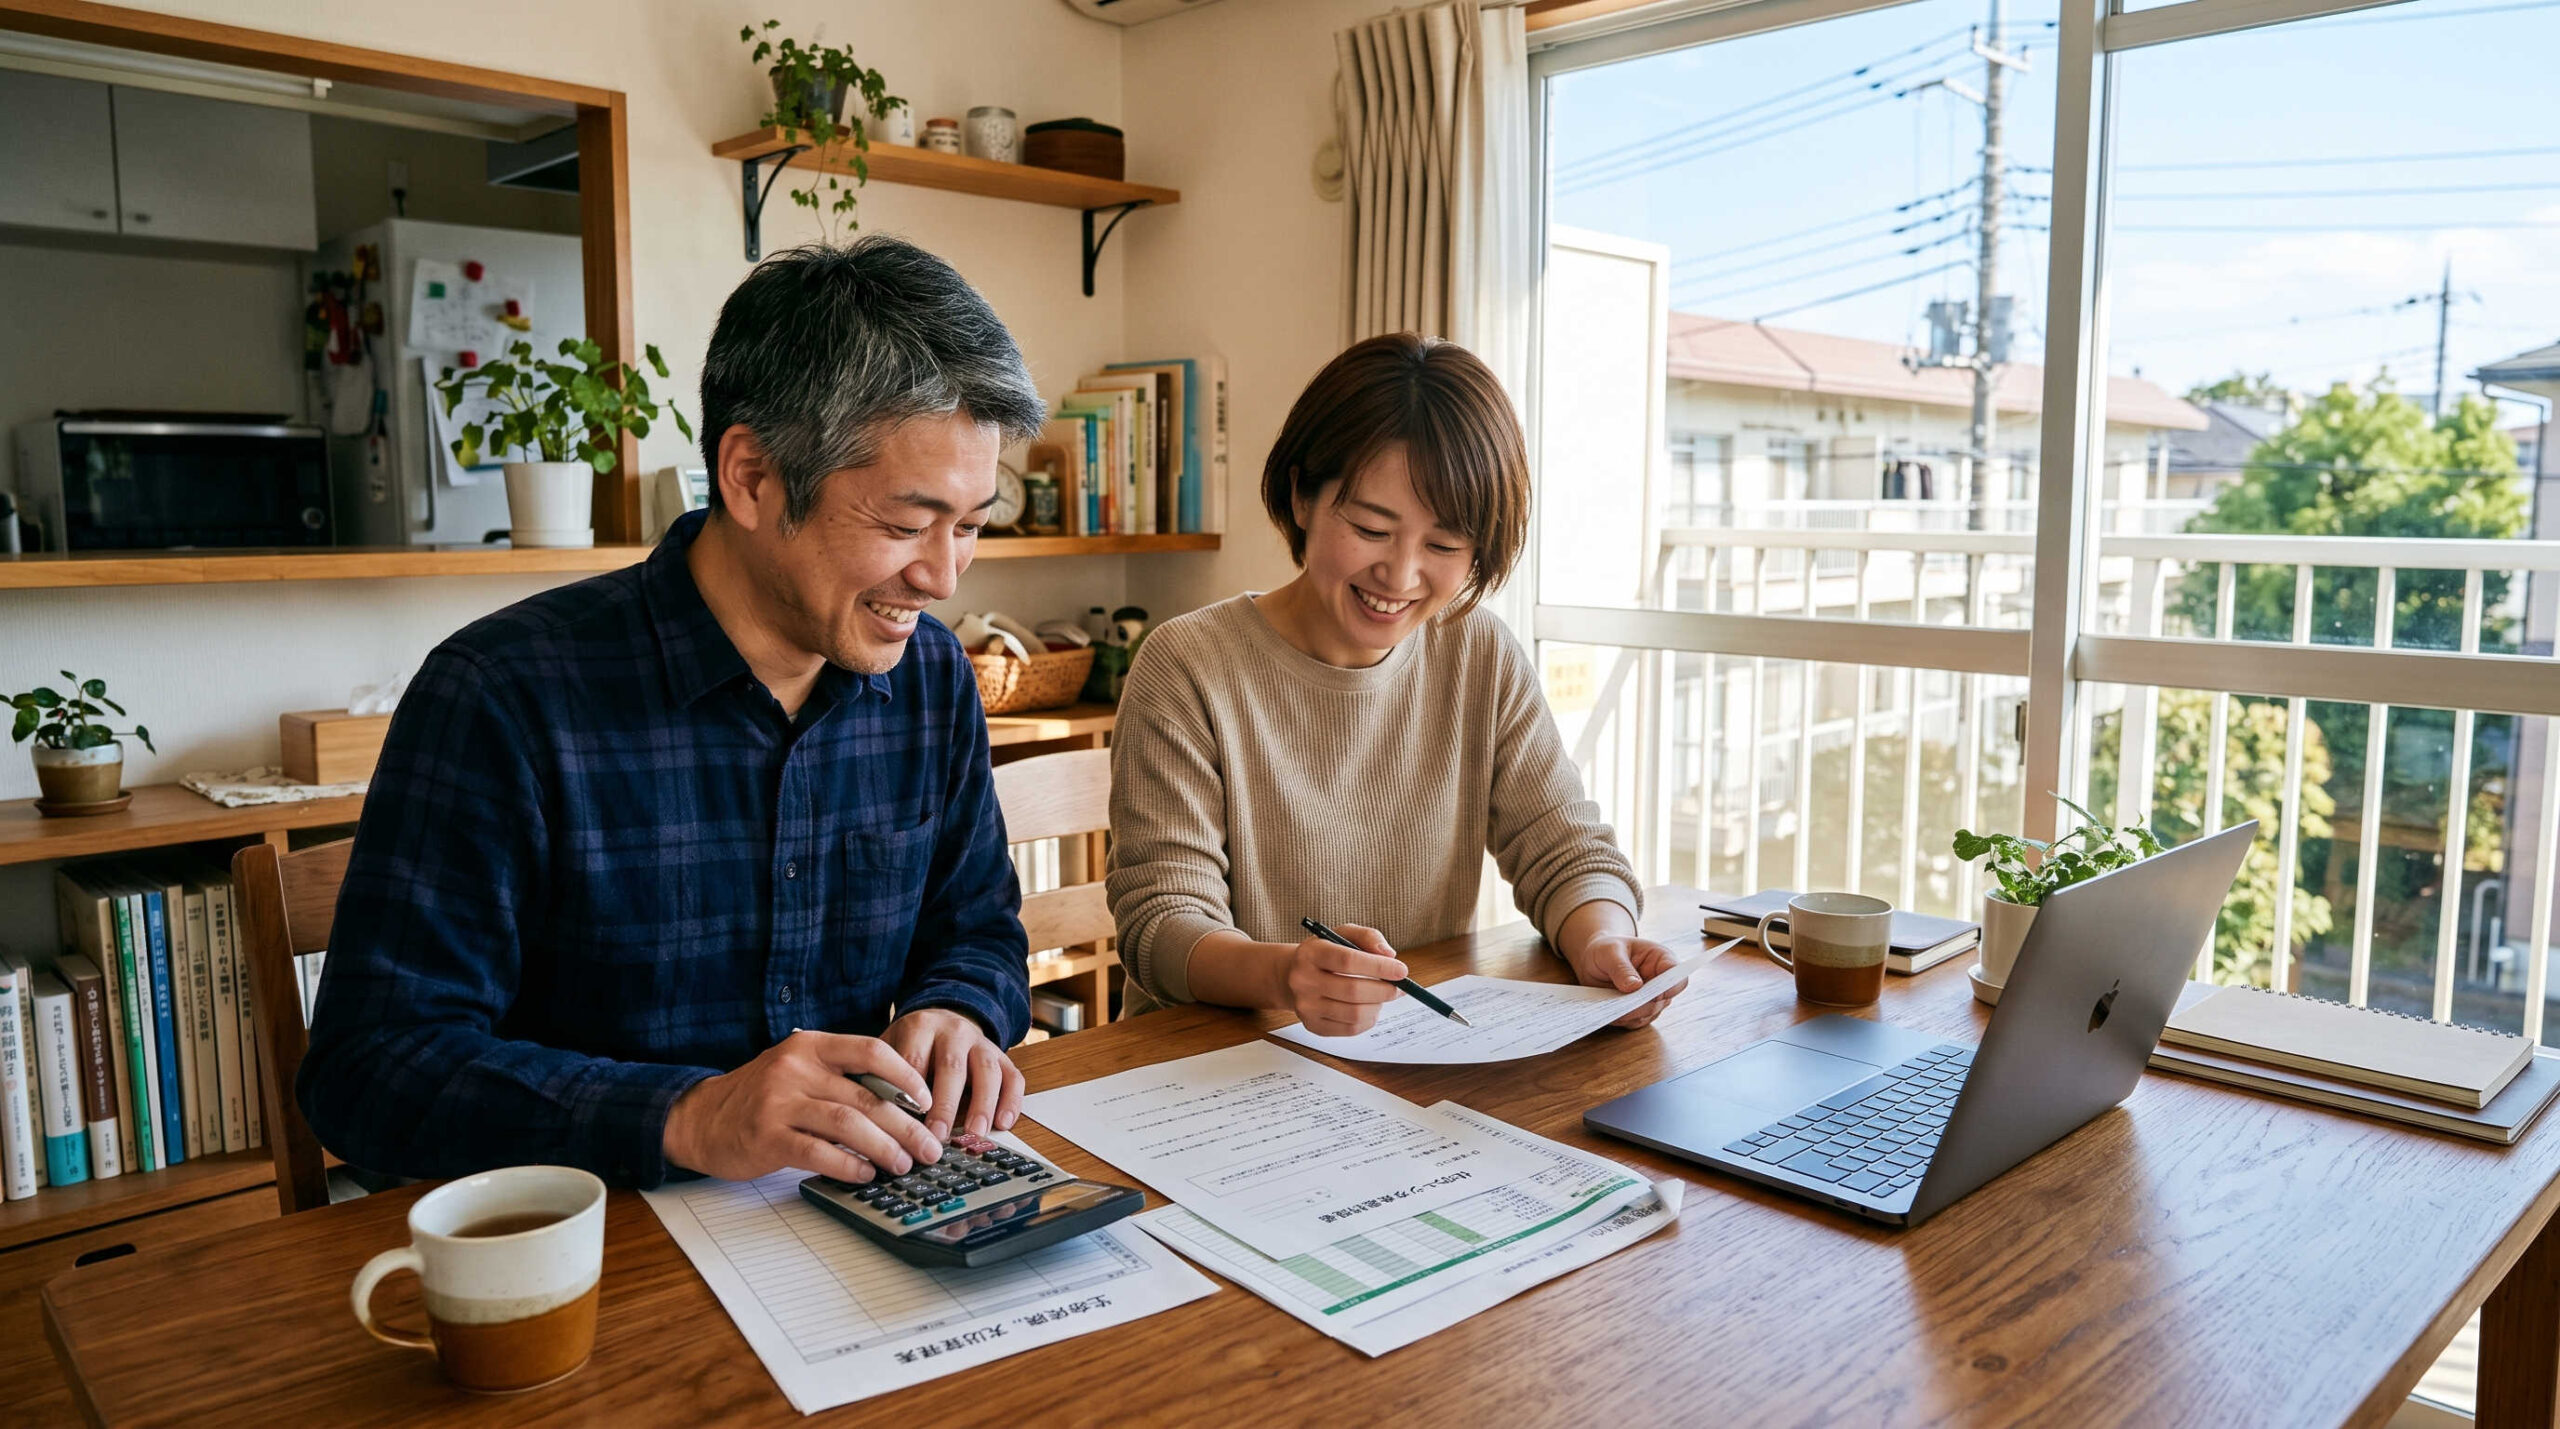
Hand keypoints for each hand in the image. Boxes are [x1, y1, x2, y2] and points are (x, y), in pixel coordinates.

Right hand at [662, 1030, 938, 1182]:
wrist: (700, 1118)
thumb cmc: (760, 1097)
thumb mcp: (798, 1071)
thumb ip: (840, 1079)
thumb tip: (901, 1106)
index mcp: (810, 1046)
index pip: (870, 1051)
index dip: (906, 1076)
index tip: (927, 1101)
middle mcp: (795, 1068)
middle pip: (866, 1096)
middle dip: (906, 1125)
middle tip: (929, 1147)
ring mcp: (779, 1102)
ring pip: (848, 1124)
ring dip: (884, 1148)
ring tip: (904, 1164)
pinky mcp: (766, 1137)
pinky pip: (819, 1153)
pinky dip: (849, 1165)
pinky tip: (865, 1174)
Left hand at [882, 1007, 1024, 1141]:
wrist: (944, 1020)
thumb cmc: (911, 1046)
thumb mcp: (889, 1049)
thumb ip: (881, 1076)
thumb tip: (869, 1117)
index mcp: (920, 1027)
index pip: (914, 1060)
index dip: (910, 1092)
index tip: (906, 1123)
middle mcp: (953, 1030)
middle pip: (952, 1066)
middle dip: (945, 1104)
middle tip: (938, 1137)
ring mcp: (981, 1042)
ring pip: (987, 1070)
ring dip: (982, 1103)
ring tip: (975, 1133)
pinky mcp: (1001, 1055)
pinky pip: (1013, 1076)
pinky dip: (1012, 1100)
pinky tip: (1004, 1122)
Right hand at [1277, 924, 1406, 1037]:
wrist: (1293, 976)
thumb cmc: (1325, 954)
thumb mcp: (1343, 934)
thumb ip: (1368, 937)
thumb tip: (1389, 955)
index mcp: (1310, 953)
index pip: (1347, 961)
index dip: (1379, 967)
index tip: (1401, 970)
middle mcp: (1303, 980)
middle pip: (1353, 991)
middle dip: (1384, 990)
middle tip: (1398, 988)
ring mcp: (1306, 1006)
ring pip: (1354, 1014)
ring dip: (1377, 1006)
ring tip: (1381, 996)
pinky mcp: (1313, 1025)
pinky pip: (1350, 1029)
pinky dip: (1368, 1020)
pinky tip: (1369, 1008)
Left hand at [1564, 934, 1685, 1028]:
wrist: (1593, 961)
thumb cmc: (1606, 949)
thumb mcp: (1609, 952)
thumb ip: (1621, 967)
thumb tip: (1635, 987)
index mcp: (1661, 959)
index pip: (1677, 975)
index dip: (1671, 986)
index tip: (1656, 993)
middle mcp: (1660, 981)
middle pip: (1663, 1000)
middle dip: (1643, 1004)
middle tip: (1623, 1005)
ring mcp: (1651, 998)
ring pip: (1648, 1014)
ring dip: (1631, 1014)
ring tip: (1611, 1007)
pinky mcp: (1638, 1011)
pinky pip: (1634, 1021)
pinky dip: (1622, 1019)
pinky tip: (1608, 1012)